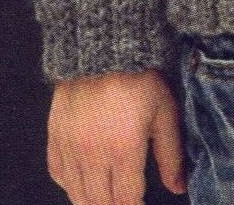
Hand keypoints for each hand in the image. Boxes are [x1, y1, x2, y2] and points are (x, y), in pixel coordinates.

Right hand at [47, 68, 186, 204]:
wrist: (103, 45)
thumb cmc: (140, 77)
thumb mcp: (164, 112)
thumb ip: (171, 154)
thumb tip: (179, 188)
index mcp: (123, 150)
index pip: (126, 201)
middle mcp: (92, 154)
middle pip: (100, 203)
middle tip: (128, 200)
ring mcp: (69, 146)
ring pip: (77, 195)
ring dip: (93, 201)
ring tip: (108, 196)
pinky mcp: (55, 135)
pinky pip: (58, 174)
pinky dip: (71, 184)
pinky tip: (84, 181)